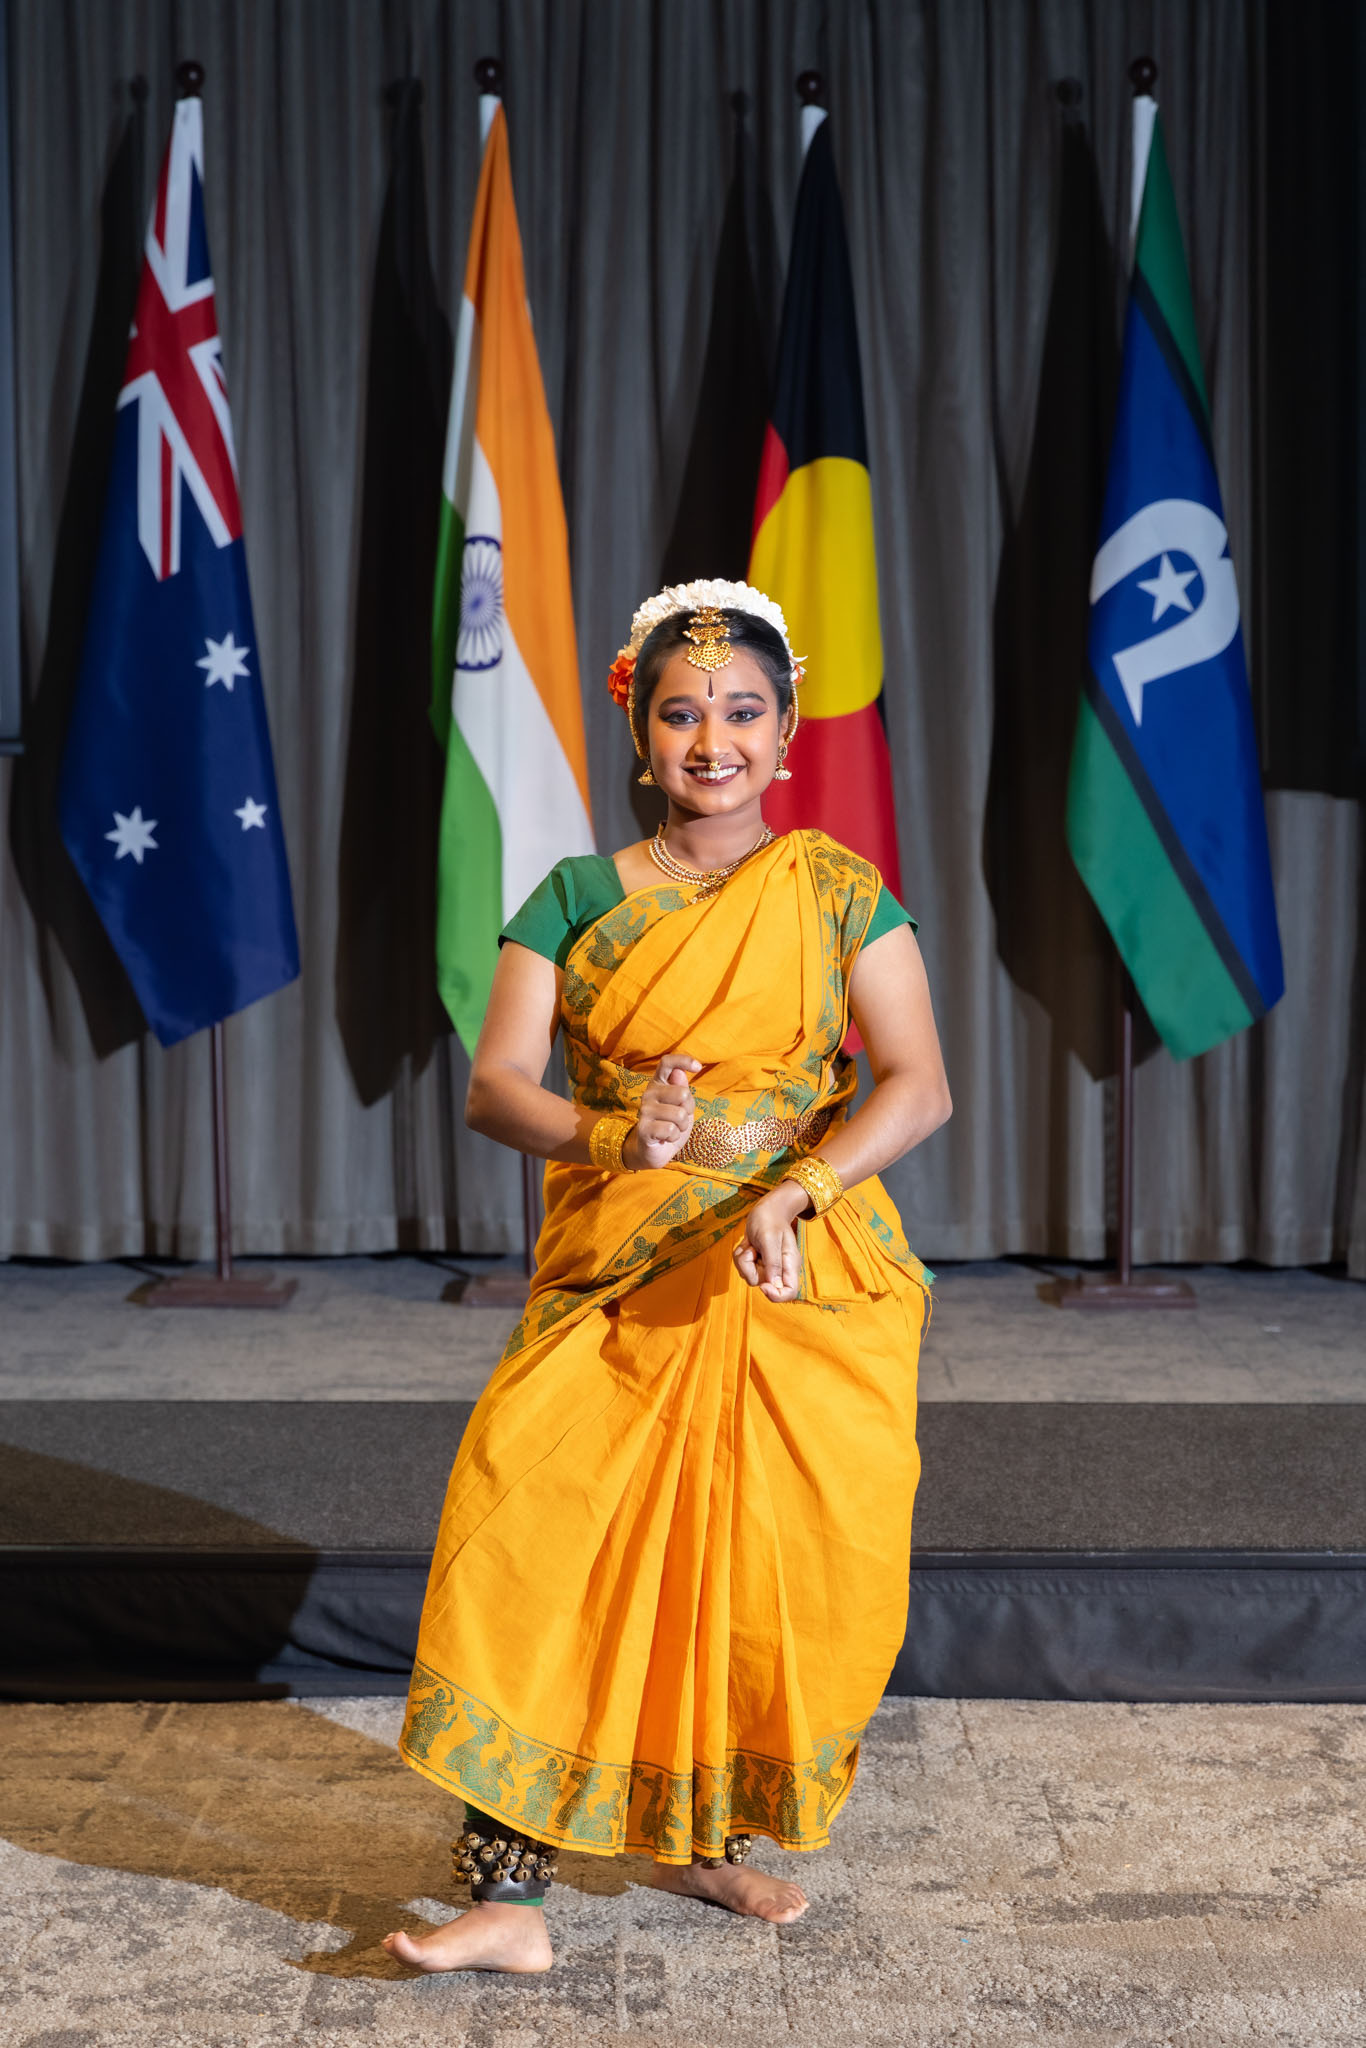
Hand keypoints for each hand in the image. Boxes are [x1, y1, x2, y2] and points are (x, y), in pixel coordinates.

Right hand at [624, 1052, 700, 1169]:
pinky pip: (670, 1129)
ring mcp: (645, 1110)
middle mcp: (649, 1093)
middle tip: (680, 1119)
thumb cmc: (671, 1125)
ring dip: (682, 1127)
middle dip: (688, 1110)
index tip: (698, 1067)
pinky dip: (674, 1137)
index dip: (683, 1060)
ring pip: (679, 1115)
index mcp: (659, 1084)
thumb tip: (679, 1072)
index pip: (667, 1063)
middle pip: (683, 1093)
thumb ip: (682, 1089)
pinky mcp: (643, 1128)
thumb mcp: (684, 1107)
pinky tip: (666, 1138)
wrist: (654, 1151)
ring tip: (672, 1130)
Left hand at [732, 1182, 808, 1302]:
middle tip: (753, 1250)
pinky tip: (747, 1245)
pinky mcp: (756, 1263)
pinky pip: (742, 1268)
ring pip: (749, 1277)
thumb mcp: (770, 1239)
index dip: (776, 1296)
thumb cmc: (770, 1220)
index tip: (763, 1286)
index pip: (789, 1292)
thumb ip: (773, 1262)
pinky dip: (740, 1256)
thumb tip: (774, 1285)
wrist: (766, 1209)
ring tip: (751, 1245)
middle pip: (762, 1285)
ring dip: (743, 1260)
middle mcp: (779, 1269)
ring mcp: (767, 1267)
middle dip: (751, 1268)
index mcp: (790, 1264)